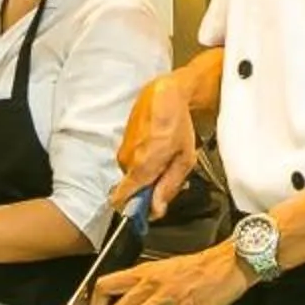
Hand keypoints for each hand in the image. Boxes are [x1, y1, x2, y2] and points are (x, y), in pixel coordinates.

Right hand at [117, 75, 201, 213]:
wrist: (165, 95)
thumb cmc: (177, 123)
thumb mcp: (184, 160)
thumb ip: (168, 187)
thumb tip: (156, 209)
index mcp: (141, 167)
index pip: (120, 200)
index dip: (133, 209)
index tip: (147, 209)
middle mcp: (127, 161)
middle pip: (132, 189)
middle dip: (149, 188)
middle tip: (168, 174)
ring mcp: (123, 151)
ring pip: (134, 174)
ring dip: (148, 172)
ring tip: (165, 157)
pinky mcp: (123, 143)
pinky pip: (133, 161)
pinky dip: (144, 160)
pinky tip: (158, 148)